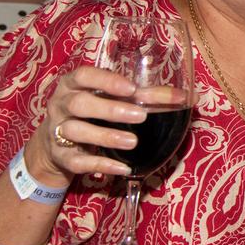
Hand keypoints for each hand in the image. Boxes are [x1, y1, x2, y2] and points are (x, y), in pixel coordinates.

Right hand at [25, 66, 181, 184]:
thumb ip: (146, 96)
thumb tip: (188, 97)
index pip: (84, 75)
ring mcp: (57, 131)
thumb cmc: (92, 112)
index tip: (131, 88)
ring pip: (76, 131)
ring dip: (106, 136)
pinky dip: (100, 165)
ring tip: (133, 142)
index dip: (106, 81)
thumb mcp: (111, 100)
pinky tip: (123, 168)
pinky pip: (77, 161)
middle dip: (110, 109)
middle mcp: (61, 105)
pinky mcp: (60, 156)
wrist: (56, 145)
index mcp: (74, 84)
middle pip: (80, 104)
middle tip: (140, 116)